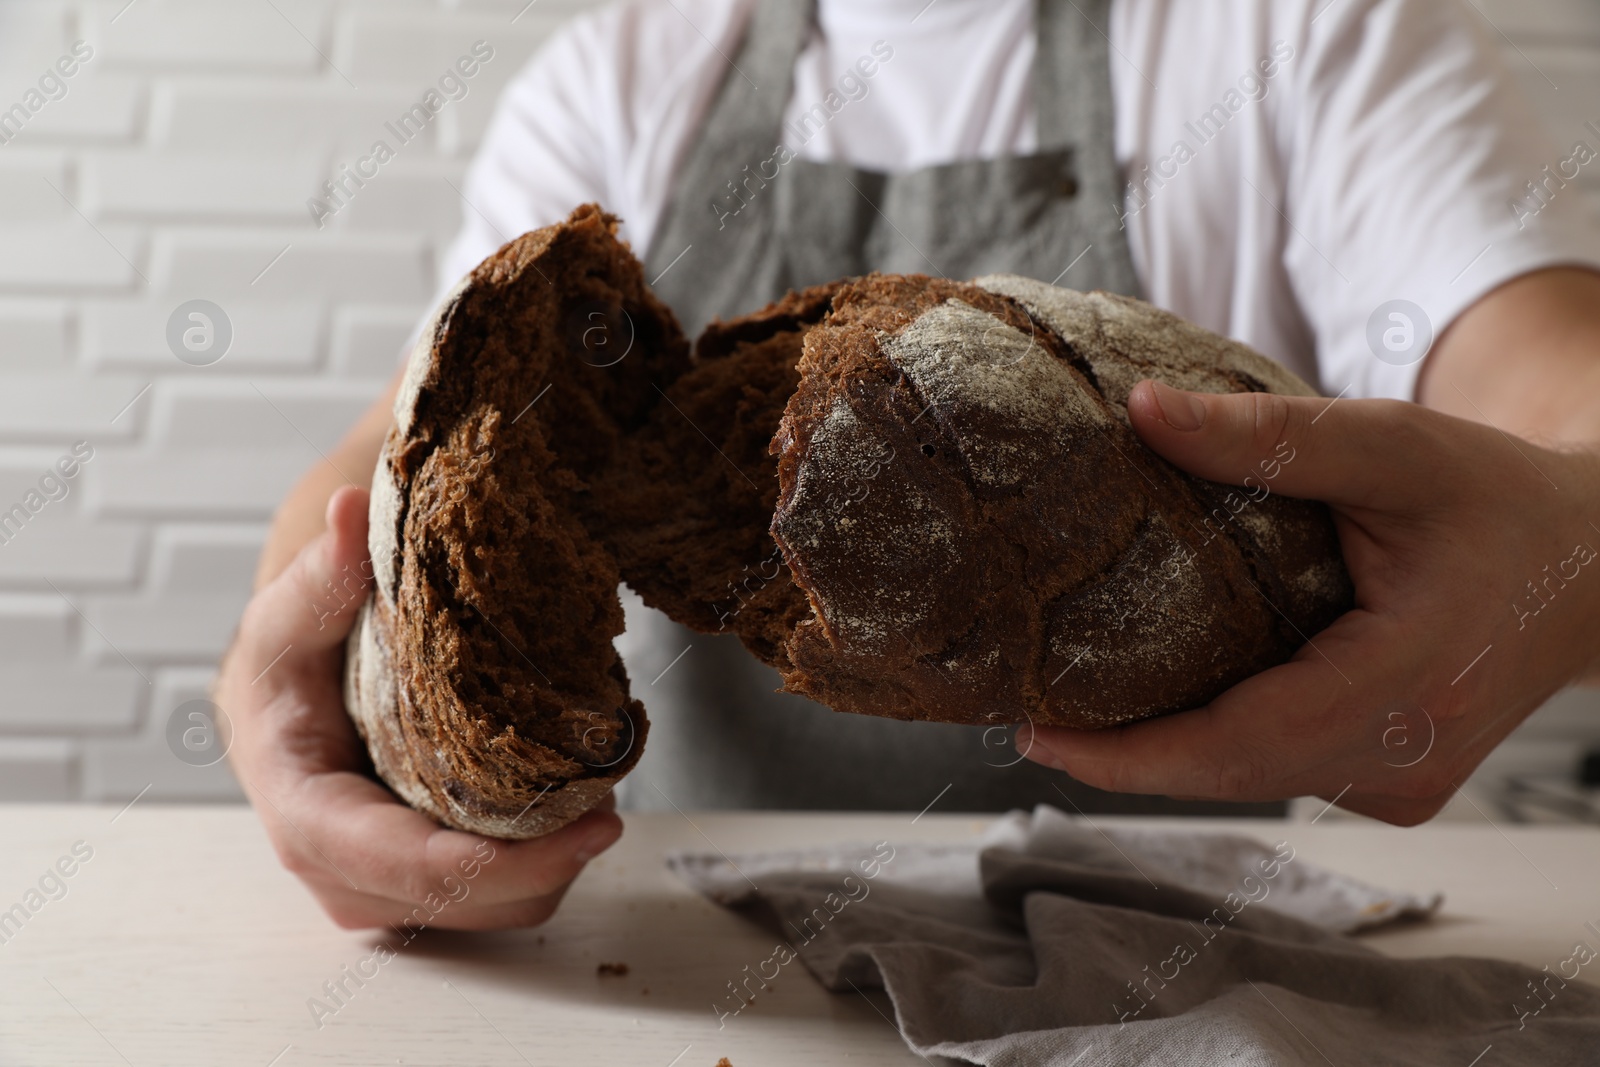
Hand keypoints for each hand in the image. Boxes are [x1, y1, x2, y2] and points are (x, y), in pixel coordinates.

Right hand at [216, 485, 622, 928]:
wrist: (288, 692)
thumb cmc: (292, 652)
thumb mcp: (295, 607)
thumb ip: (325, 568)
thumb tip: (350, 511)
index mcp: (301, 807)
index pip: (398, 863)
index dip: (494, 862)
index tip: (589, 827)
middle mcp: (335, 870)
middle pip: (459, 901)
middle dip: (545, 865)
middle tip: (613, 801)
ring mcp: (379, 889)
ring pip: (488, 912)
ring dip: (553, 867)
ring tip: (597, 795)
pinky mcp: (419, 891)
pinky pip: (495, 902)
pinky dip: (542, 867)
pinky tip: (568, 807)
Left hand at [1020, 380, 1599, 824]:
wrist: (1593, 561)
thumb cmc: (1496, 497)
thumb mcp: (1392, 445)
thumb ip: (1268, 435)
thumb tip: (1140, 411)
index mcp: (1411, 683)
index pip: (1243, 745)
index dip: (1132, 754)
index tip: (1039, 734)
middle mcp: (1407, 755)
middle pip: (1234, 773)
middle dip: (1126, 756)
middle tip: (1029, 713)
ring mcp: (1403, 780)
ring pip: (1255, 779)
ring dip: (1166, 750)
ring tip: (1073, 705)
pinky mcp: (1395, 779)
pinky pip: (1284, 769)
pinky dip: (1219, 742)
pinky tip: (1161, 701)